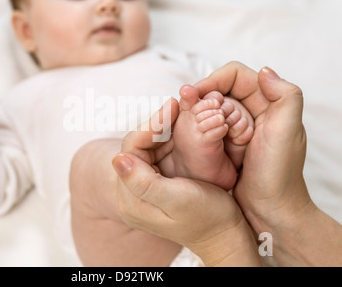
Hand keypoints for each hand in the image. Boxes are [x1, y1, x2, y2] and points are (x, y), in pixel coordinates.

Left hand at [114, 98, 260, 265]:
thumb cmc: (207, 218)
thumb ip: (144, 182)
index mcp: (131, 199)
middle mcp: (132, 194)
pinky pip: (159, 154)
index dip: (150, 125)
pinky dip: (172, 139)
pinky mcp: (158, 185)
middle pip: (138, 147)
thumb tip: (117, 159)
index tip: (172, 105)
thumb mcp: (177, 200)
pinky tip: (185, 128)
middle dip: (158, 124)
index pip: (131, 150)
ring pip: (149, 148)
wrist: (225, 235)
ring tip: (183, 112)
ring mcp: (144, 189)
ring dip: (165, 129)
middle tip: (179, 105)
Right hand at [194, 63, 309, 234]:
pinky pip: (208, 125)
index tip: (196, 93)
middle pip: (220, 89)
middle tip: (194, 112)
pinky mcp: (226, 142)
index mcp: (269, 102)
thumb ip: (285, 97)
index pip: (236, 75)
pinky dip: (199, 127)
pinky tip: (193, 135)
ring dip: (201, 114)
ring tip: (194, 126)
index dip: (214, 79)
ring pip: (211, 107)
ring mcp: (238, 127)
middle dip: (206, 99)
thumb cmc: (279, 173)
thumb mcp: (288, 132)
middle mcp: (253, 110)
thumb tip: (265, 71)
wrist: (269, 209)